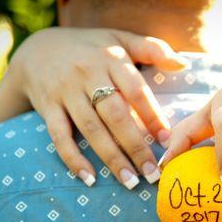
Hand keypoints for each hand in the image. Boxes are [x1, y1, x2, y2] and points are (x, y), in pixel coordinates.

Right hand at [8, 27, 188, 187]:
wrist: (38, 49)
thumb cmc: (91, 49)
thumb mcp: (120, 40)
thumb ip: (152, 49)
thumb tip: (184, 63)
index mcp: (110, 59)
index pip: (136, 90)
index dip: (152, 116)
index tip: (167, 140)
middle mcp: (88, 74)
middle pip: (115, 115)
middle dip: (135, 147)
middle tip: (152, 174)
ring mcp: (65, 92)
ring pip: (91, 129)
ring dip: (111, 158)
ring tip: (130, 182)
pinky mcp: (47, 107)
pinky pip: (59, 136)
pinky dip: (73, 158)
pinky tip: (89, 178)